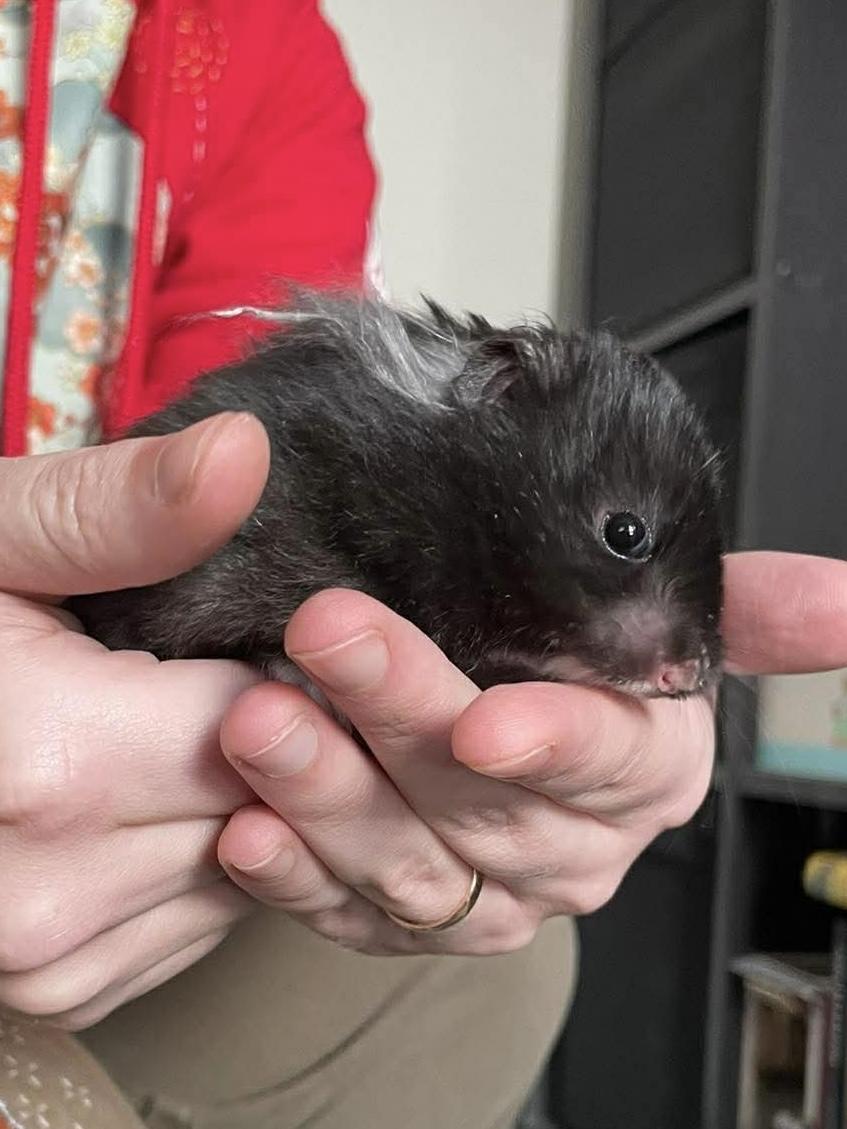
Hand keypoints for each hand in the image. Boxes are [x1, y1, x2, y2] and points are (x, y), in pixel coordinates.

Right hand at [0, 413, 270, 1028]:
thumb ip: (117, 508)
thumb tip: (246, 454)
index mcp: (52, 764)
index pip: (264, 719)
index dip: (272, 662)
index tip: (250, 628)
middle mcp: (47, 894)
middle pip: (259, 803)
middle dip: (261, 735)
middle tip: (211, 670)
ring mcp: (43, 963)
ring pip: (243, 872)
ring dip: (236, 803)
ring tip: (172, 729)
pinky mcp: (52, 997)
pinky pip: (195, 926)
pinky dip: (196, 865)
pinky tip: (151, 800)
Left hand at [217, 552, 846, 954]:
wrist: (488, 694)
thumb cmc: (568, 645)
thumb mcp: (650, 614)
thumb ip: (740, 606)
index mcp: (644, 762)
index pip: (613, 757)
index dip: (557, 743)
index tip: (487, 720)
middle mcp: (571, 844)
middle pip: (489, 801)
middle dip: (404, 720)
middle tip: (326, 635)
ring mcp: (484, 892)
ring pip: (409, 863)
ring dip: (328, 794)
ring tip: (257, 722)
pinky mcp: (399, 917)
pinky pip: (345, 914)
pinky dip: (291, 876)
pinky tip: (245, 830)